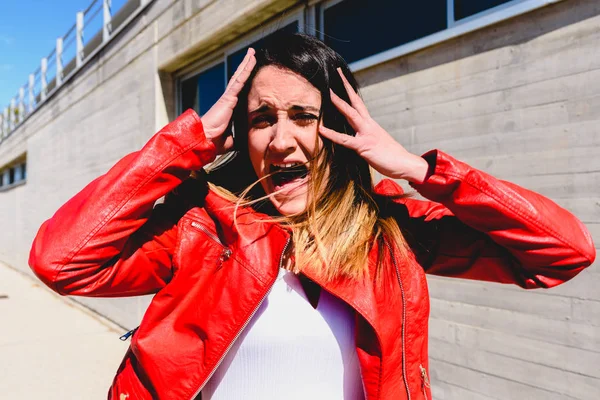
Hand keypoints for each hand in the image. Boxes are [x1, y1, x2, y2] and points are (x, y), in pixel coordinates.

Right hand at [201, 48, 255, 153]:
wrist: (206, 141)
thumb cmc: (215, 142)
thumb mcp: (232, 140)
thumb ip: (238, 138)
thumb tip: (244, 143)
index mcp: (230, 109)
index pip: (240, 93)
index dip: (245, 83)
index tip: (250, 75)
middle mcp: (229, 100)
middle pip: (239, 81)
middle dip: (245, 68)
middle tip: (252, 56)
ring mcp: (228, 97)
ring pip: (239, 77)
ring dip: (246, 64)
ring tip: (252, 52)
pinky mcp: (228, 97)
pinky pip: (240, 80)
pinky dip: (246, 69)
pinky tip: (251, 59)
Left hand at [319, 68, 428, 183]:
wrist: (404, 163)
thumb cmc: (390, 156)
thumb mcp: (376, 143)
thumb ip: (365, 137)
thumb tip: (357, 137)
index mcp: (370, 124)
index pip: (358, 104)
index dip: (350, 91)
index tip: (343, 79)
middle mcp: (368, 125)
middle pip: (355, 102)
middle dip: (346, 87)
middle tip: (337, 73)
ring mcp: (366, 134)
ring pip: (351, 115)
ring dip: (339, 103)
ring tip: (328, 93)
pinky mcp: (363, 146)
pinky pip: (344, 139)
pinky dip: (332, 134)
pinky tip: (321, 130)